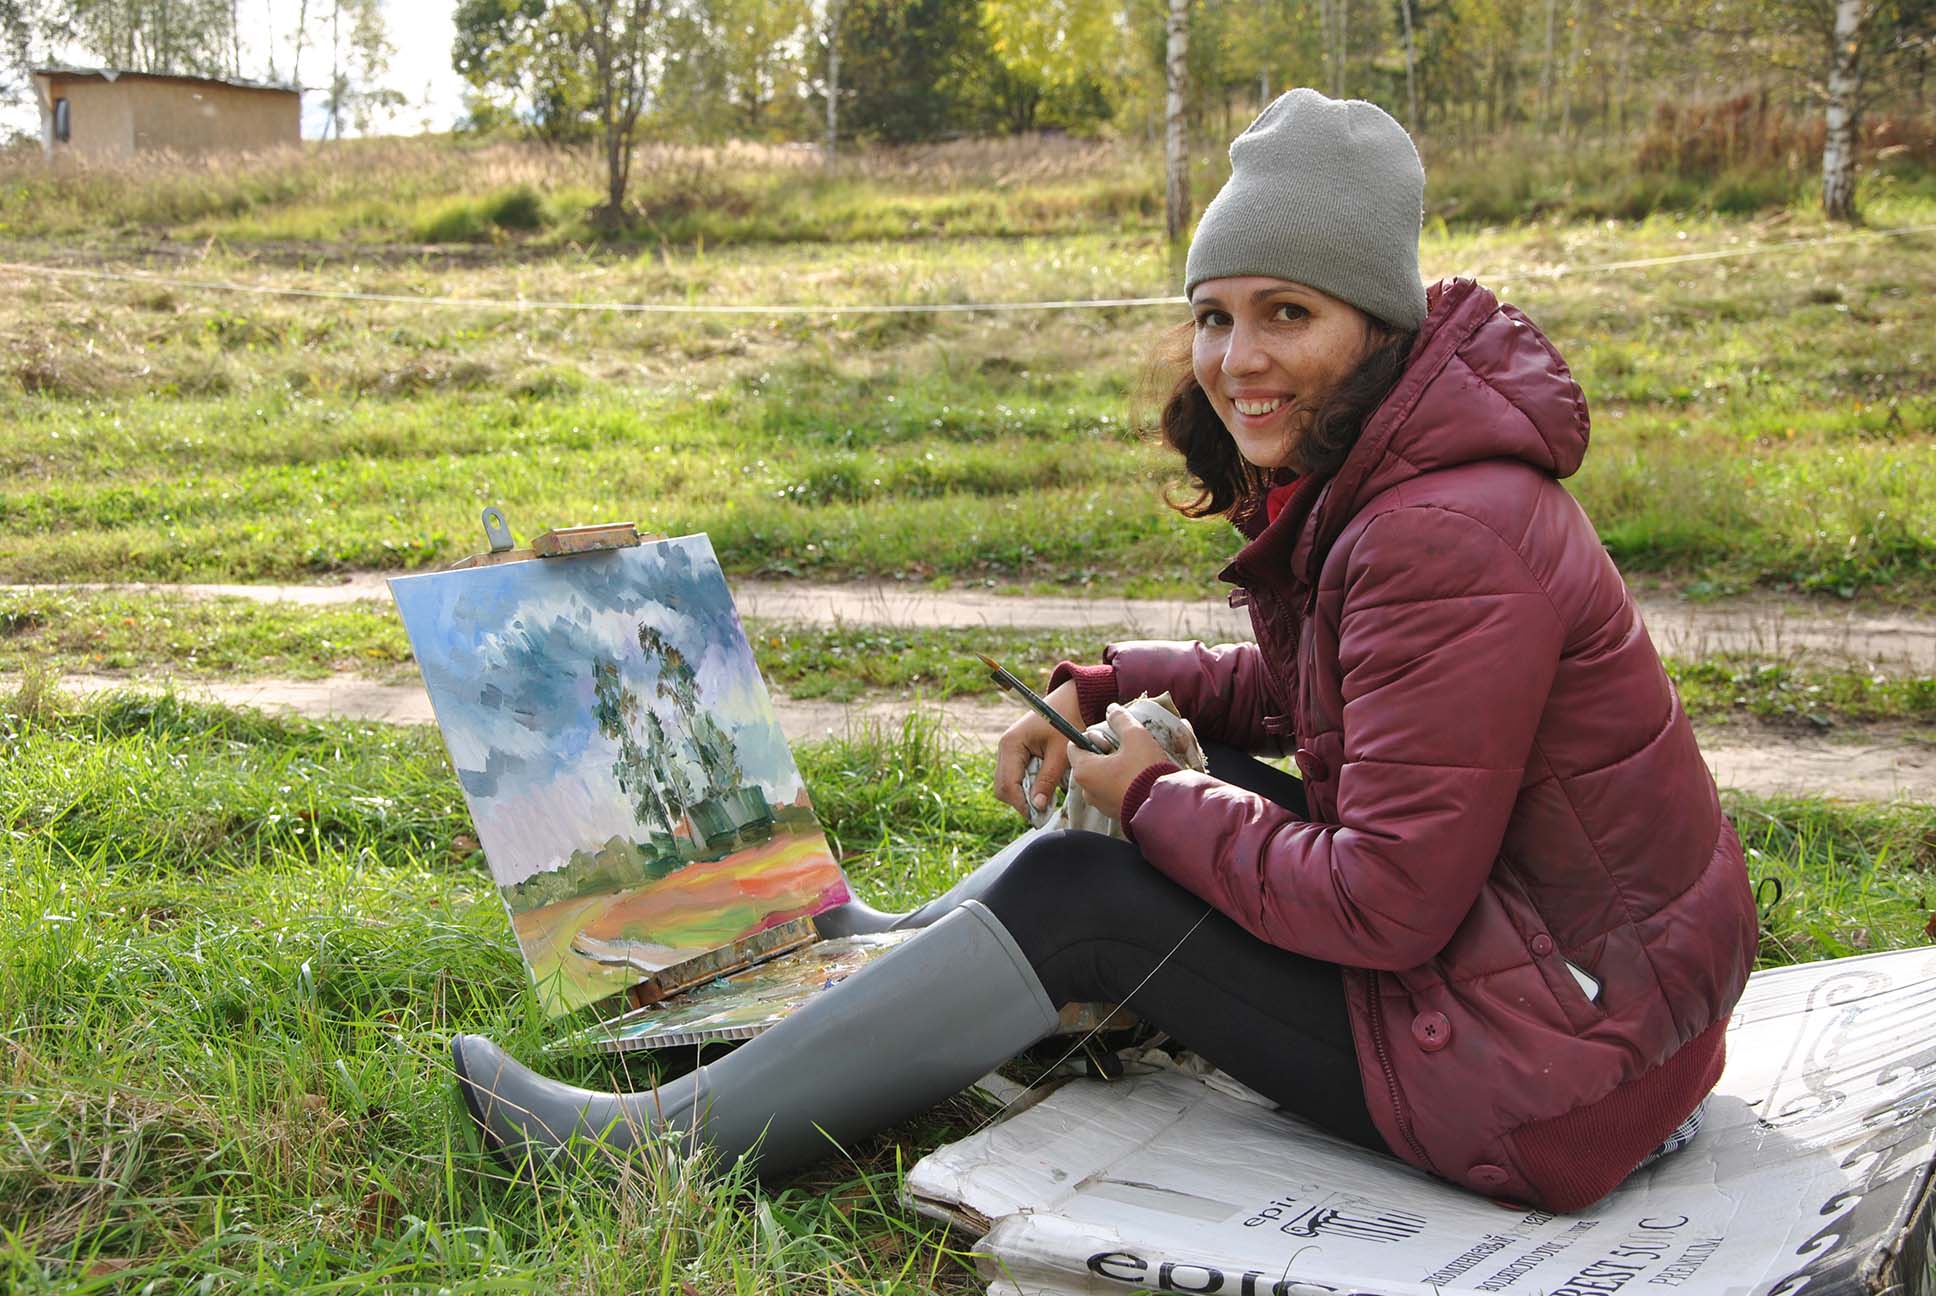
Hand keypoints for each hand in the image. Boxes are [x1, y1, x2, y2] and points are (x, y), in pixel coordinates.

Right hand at [994, 680, 1085, 817]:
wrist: (1071, 701)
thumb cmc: (1067, 721)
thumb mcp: (1060, 753)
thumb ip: (1047, 780)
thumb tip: (1037, 807)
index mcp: (1011, 744)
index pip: (1007, 784)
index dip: (1021, 804)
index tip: (1039, 817)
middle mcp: (1005, 748)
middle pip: (1003, 788)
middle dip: (1021, 801)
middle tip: (1045, 810)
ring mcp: (1009, 751)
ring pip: (1008, 785)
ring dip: (1026, 794)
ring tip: (1048, 797)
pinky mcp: (1017, 754)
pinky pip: (1016, 777)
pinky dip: (1029, 786)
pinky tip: (1045, 785)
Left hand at [1068, 704, 1171, 821]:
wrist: (1164, 808)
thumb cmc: (1145, 770)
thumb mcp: (1135, 736)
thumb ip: (1120, 720)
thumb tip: (1111, 709)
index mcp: (1084, 770)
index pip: (1074, 745)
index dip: (1091, 737)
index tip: (1111, 738)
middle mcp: (1086, 790)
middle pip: (1088, 762)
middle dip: (1104, 753)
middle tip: (1126, 750)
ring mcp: (1100, 804)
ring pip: (1101, 778)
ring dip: (1114, 768)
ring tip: (1135, 764)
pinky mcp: (1114, 813)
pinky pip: (1112, 792)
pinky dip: (1121, 783)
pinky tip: (1139, 779)